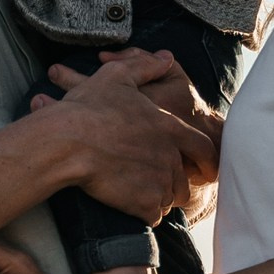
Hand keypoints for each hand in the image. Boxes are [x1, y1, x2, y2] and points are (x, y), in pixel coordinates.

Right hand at [49, 53, 219, 199]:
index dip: (207, 160)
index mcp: (169, 127)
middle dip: (172, 184)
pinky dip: (143, 213)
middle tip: (155, 184)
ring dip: (156, 198)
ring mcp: (159, 182)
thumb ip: (146, 66)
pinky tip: (127, 205)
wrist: (66, 143)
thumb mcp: (116, 76)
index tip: (206, 171)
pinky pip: (152, 215)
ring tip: (136, 192)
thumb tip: (166, 58)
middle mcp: (170, 156)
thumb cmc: (88, 108)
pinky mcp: (145, 204)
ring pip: (168, 199)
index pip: (203, 147)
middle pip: (184, 180)